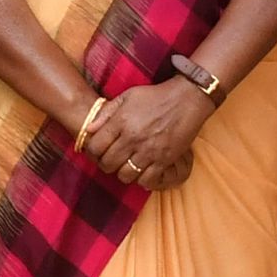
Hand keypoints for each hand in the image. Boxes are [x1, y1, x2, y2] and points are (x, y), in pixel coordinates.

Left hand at [83, 77, 208, 191]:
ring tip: (127, 166)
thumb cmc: (155, 96)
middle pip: (108, 163)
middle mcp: (132, 137)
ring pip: (125, 175)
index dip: (93, 152)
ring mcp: (149, 150)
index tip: (99, 151)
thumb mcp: (128, 97)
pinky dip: (142, 180)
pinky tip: (143, 171)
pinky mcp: (164, 159)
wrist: (187, 99)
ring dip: (123, 173)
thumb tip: (89, 129)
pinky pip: (147, 180)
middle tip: (112, 160)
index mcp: (121, 121)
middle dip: (106, 164)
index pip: (95, 146)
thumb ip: (106, 112)